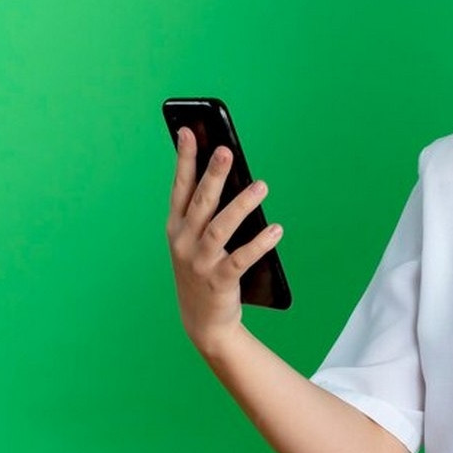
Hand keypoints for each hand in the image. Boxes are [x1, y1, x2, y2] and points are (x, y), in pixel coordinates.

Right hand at [165, 127, 282, 354]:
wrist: (202, 321)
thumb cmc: (202, 270)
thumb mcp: (195, 240)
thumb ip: (205, 212)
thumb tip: (227, 176)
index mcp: (176, 227)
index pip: (180, 187)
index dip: (184, 159)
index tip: (189, 131)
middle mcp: (183, 242)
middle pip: (200, 202)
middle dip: (213, 175)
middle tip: (227, 150)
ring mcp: (199, 262)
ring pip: (220, 228)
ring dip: (241, 205)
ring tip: (262, 186)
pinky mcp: (219, 280)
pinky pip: (241, 259)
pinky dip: (259, 244)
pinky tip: (276, 230)